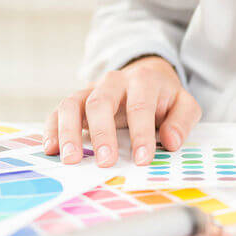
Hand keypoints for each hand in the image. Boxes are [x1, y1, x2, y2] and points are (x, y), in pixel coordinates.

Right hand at [44, 56, 201, 166]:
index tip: (142, 159)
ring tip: (71, 159)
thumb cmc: (164, 96)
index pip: (140, 106)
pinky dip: (52, 128)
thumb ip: (182, 121)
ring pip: (73, 104)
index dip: (141, 134)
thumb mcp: (184, 104)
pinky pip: (59, 111)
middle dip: (102, 133)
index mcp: (143, 81)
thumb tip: (171, 142)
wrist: (147, 74)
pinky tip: (51, 149)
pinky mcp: (77, 101)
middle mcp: (113, 82)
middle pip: (101, 103)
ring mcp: (92, 90)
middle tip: (105, 161)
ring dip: (69, 132)